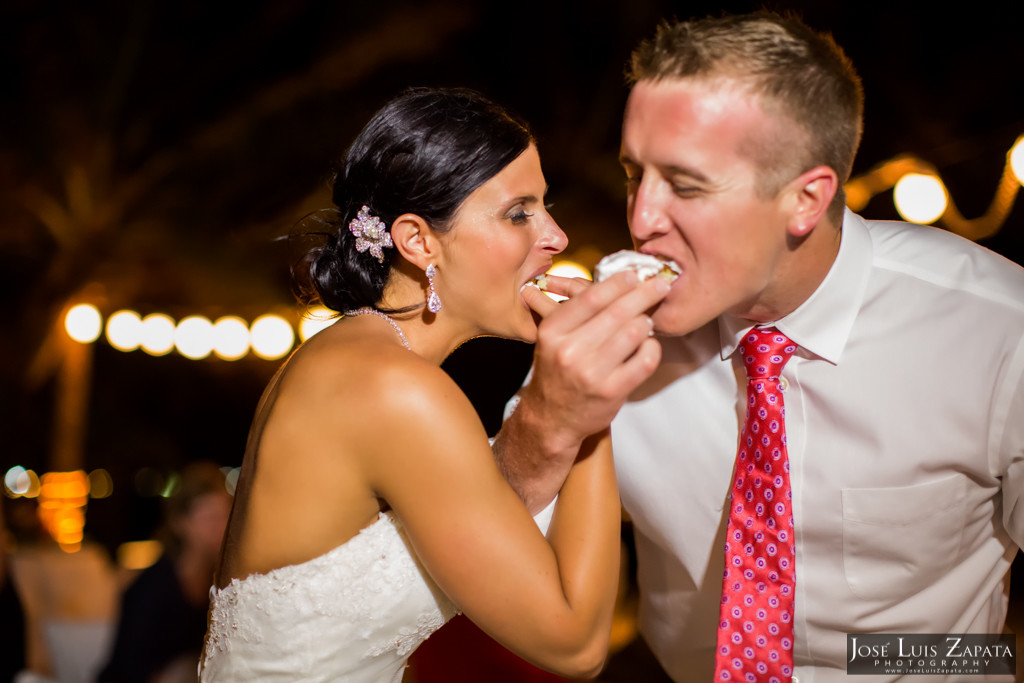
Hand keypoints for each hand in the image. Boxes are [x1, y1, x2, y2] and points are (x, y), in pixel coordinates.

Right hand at [494, 272, 669, 512]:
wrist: (551, 418)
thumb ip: (577, 312)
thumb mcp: (554, 338)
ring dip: (646, 322)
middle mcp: (569, 350)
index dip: (617, 283)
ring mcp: (591, 373)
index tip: (634, 274)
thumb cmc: (558, 371)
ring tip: (648, 319)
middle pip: (617, 312)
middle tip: (660, 284)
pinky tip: (649, 345)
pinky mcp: (611, 391)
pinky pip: (644, 361)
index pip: (592, 298)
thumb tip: (617, 283)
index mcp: (553, 331)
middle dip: (643, 294)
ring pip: (633, 333)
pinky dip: (652, 348)